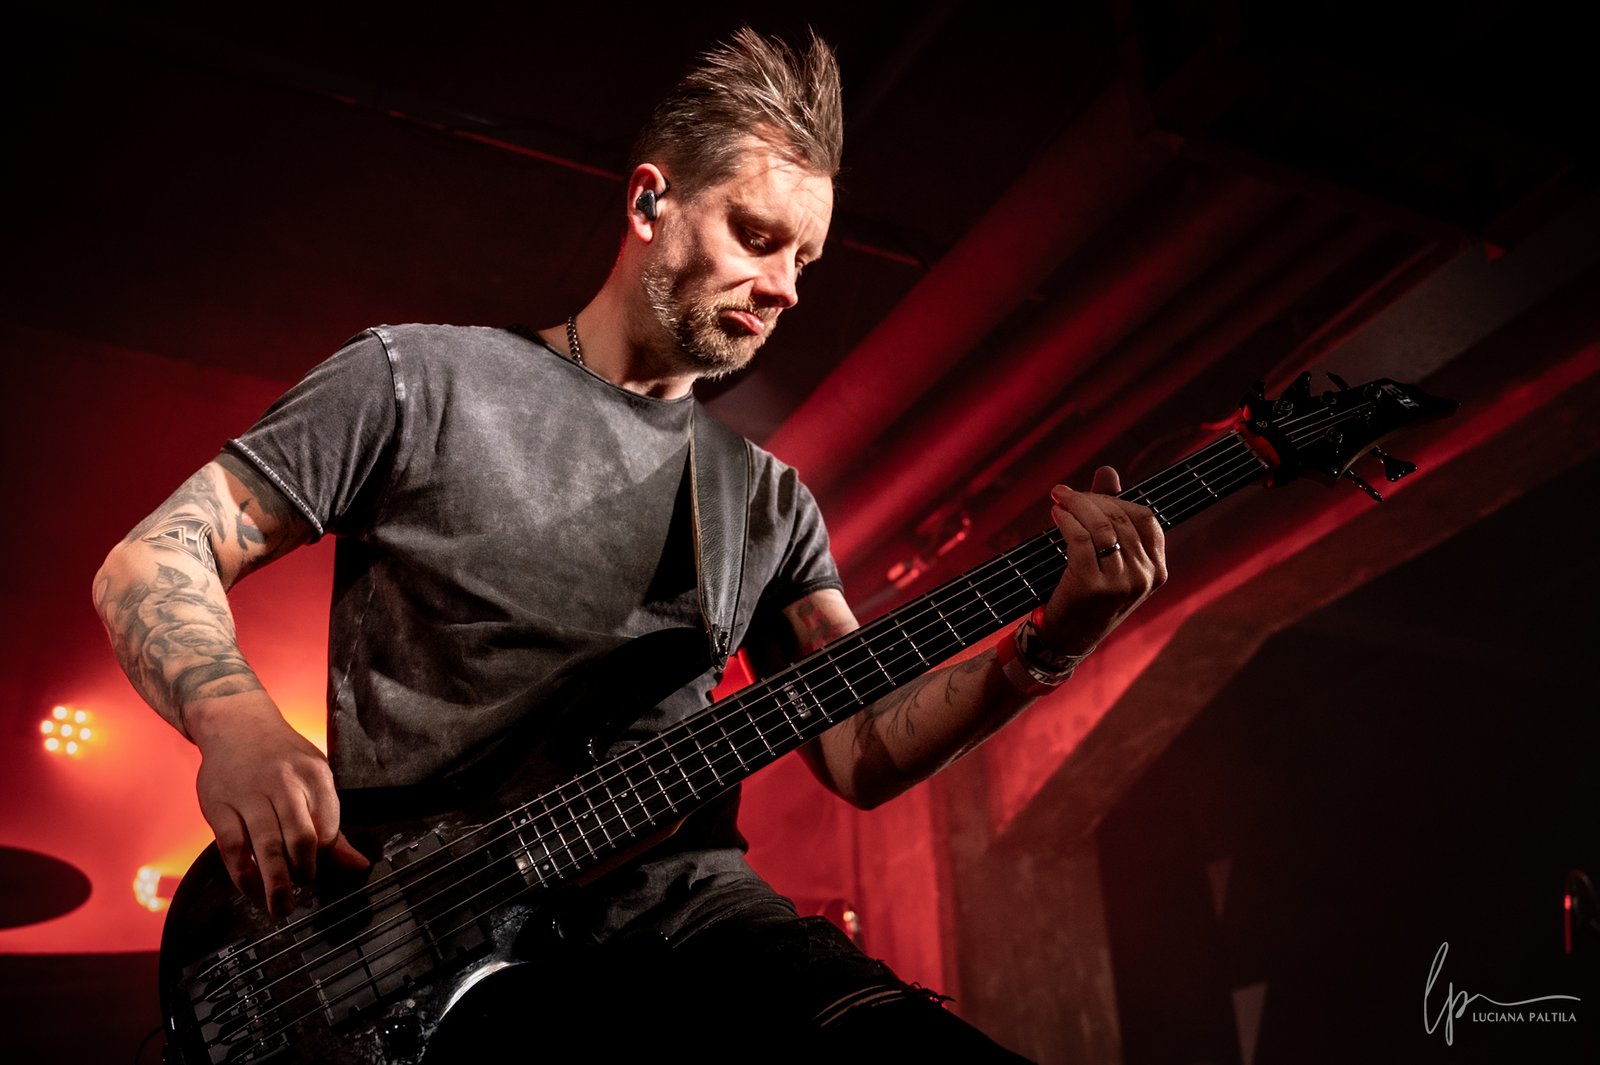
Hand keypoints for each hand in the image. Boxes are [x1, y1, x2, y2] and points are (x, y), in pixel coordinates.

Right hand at [189, 695, 367, 916]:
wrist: (235, 724)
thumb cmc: (282, 757)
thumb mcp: (315, 778)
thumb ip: (333, 824)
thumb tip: (359, 866)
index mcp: (315, 774)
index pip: (328, 827)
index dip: (326, 857)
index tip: (322, 872)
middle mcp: (283, 782)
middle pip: (301, 838)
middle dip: (306, 874)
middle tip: (304, 892)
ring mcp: (249, 794)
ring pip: (266, 846)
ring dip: (276, 883)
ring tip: (282, 906)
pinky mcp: (219, 806)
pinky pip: (233, 848)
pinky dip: (244, 875)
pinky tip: (252, 889)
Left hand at [1036, 466, 1166, 654]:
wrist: (1067, 639)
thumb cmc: (1088, 594)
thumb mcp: (1108, 558)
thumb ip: (1111, 515)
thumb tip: (1107, 471)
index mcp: (1156, 571)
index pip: (1145, 519)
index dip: (1116, 501)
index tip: (1091, 495)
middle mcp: (1144, 577)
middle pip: (1120, 518)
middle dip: (1089, 499)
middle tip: (1064, 493)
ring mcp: (1121, 583)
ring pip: (1100, 526)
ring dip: (1075, 505)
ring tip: (1058, 499)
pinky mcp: (1093, 585)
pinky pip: (1080, 538)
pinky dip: (1066, 520)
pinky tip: (1056, 515)